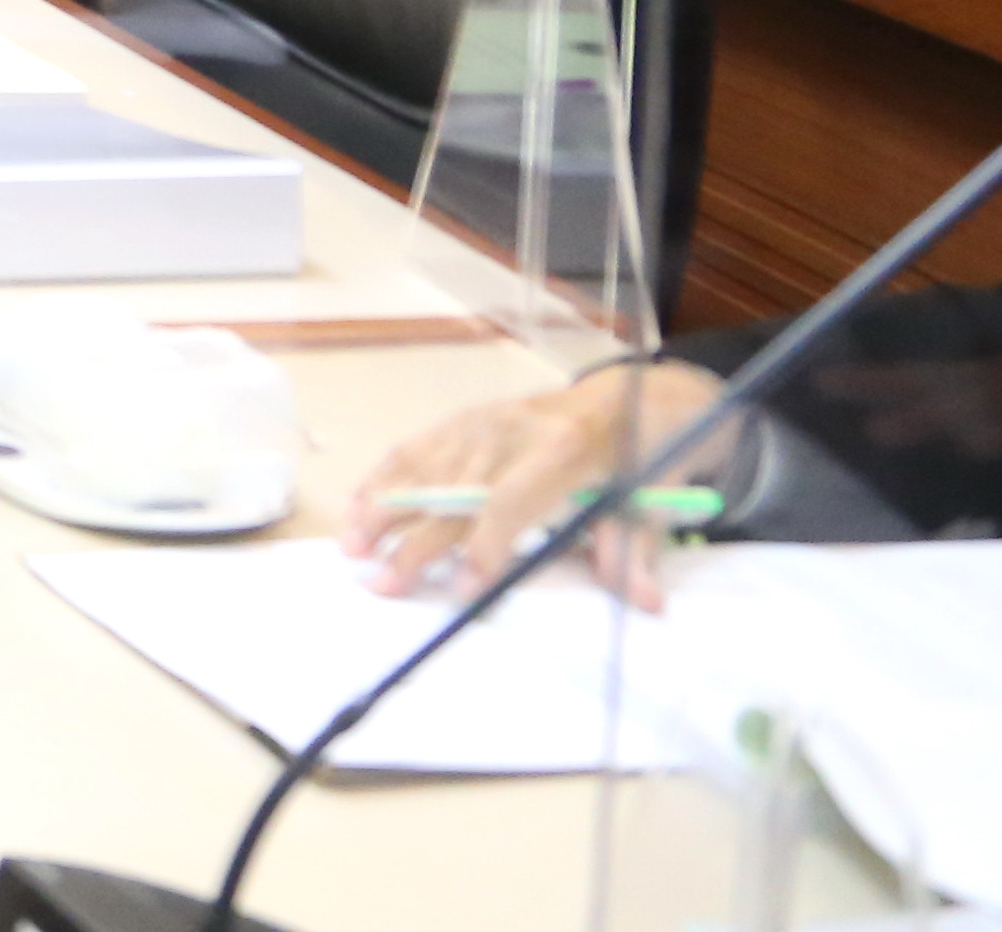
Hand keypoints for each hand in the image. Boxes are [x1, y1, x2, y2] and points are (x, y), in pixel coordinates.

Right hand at [346, 364, 722, 607]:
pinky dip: (382, 477)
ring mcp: (479, 421)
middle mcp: (510, 431)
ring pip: (421, 468)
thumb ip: (636, 551)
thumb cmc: (637, 460)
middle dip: (416, 542)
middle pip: (453, 491)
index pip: (511, 501)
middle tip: (383, 584)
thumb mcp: (649, 504)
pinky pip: (414, 448)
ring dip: (381, 508)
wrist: (626, 400)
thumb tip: (643, 601)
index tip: (464, 589)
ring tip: (352, 547)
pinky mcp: (463, 420)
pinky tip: (356, 504)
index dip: (486, 545)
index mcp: (562, 449)